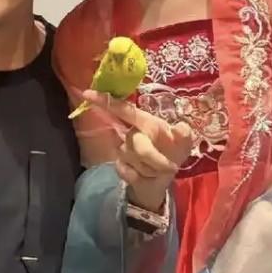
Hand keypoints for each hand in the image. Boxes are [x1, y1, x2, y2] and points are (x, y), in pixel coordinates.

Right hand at [83, 91, 192, 214]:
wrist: (164, 179)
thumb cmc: (173, 153)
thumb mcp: (184, 144)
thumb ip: (184, 135)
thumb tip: (182, 127)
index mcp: (145, 122)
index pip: (123, 110)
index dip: (106, 101)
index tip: (87, 93)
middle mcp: (131, 133)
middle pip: (134, 141)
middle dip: (154, 157)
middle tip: (171, 167)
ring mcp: (124, 150)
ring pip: (133, 159)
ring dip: (151, 168)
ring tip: (159, 168)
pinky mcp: (120, 167)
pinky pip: (128, 172)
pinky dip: (142, 177)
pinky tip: (148, 176)